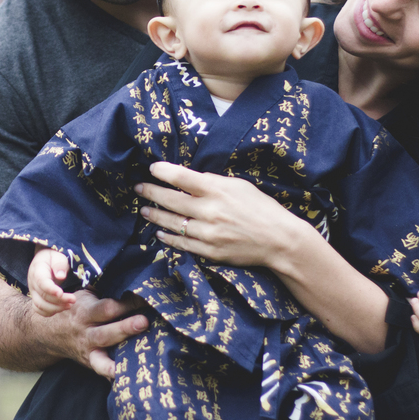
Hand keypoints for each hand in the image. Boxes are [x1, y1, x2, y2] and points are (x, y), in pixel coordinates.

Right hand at [28, 247, 74, 316]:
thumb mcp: (58, 255)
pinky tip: (62, 308)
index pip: (41, 281)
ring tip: (70, 305)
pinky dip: (50, 312)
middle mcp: (32, 282)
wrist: (45, 260)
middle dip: (59, 300)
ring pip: (40, 306)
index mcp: (37, 269)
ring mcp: (33, 292)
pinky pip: (39, 310)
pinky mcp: (36, 298)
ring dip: (56, 308)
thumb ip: (59, 264)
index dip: (50, 289)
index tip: (61, 293)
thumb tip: (61, 276)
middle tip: (73, 299)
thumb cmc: (53, 257)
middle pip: (43, 296)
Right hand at [55, 291, 148, 377]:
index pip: (106, 307)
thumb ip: (102, 288)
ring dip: (122, 356)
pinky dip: (112, 375)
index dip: (126, 303)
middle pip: (105, 333)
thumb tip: (129, 278)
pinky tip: (128, 378)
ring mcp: (88, 351)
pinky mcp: (91, 363)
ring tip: (139, 356)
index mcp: (85, 312)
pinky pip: (101, 371)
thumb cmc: (75, 309)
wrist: (49, 333)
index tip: (146, 298)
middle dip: (125, 328)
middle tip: (144, 322)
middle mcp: (85, 333)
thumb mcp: (83, 294)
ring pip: (102, 357)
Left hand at [134, 161, 305, 268]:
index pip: (181, 177)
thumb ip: (213, 181)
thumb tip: (190, 178)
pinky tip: (159, 232)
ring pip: (172, 223)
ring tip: (145, 210)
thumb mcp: (239, 186)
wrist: (279, 240)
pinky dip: (168, 237)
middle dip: (151, 192)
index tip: (152, 168)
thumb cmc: (261, 208)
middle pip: (171, 199)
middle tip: (139, 188)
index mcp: (217, 190)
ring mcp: (208, 233)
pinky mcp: (210, 251)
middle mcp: (210, 211)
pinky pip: (182, 243)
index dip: (162, 171)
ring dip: (155, 215)